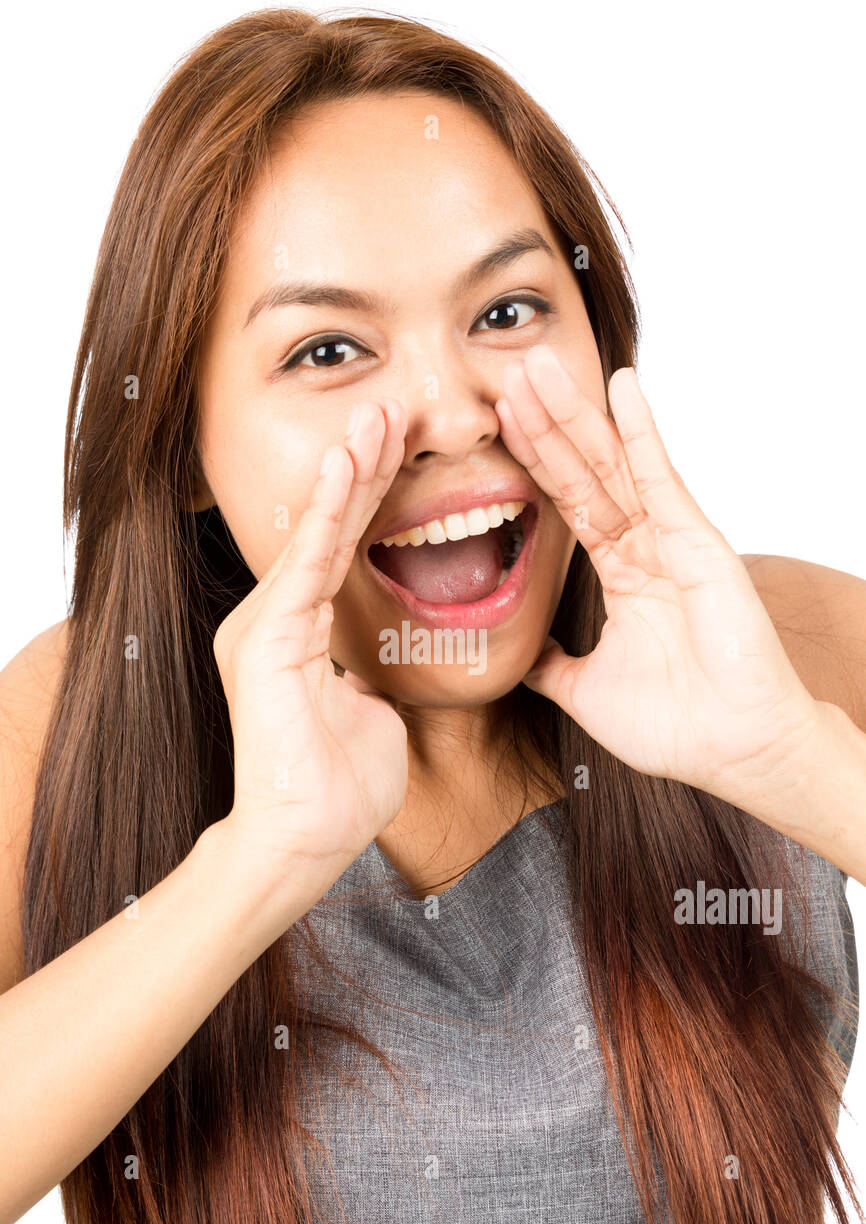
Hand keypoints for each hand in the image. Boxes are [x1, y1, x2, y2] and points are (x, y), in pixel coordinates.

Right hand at [211, 399, 408, 886]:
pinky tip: (345, 467)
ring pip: (317, 535)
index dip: (375, 497)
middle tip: (393, 406)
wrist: (305, 841)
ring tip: (378, 416)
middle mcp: (277, 618)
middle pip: (330, 528)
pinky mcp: (267, 641)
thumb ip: (371, 672)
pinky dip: (327, 516)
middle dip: (364, 466)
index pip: (345, 548)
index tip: (405, 446)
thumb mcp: (373, 710)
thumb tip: (382, 662)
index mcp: (301, 631)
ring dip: (350, 474)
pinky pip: (306, 567)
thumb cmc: (342, 789)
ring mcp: (266, 626)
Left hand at [496, 344, 820, 804]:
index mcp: (622, 574)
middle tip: (509, 371)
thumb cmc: (676, 724)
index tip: (499, 422)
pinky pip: (660, 476)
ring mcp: (671, 538)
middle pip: (585, 470)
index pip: (569, 502)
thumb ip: (551, 666)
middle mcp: (645, 546)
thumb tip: (519, 658)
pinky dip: (639, 430)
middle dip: (545, 422)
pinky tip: (619, 386)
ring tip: (539, 365)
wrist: (732, 750)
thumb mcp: (585, 691)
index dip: (535, 462)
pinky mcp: (696, 540)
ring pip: (612, 463)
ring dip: (574, 413)